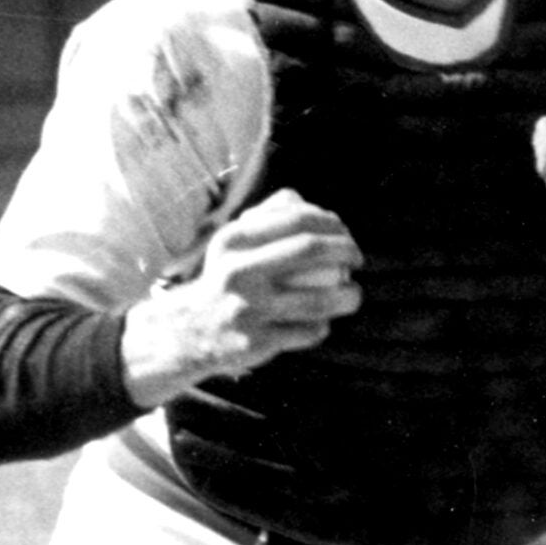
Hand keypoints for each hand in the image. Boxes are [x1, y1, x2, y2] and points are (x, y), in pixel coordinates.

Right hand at [121, 187, 361, 406]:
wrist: (187, 330)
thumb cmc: (226, 278)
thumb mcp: (233, 244)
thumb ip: (267, 215)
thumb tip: (305, 202)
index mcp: (233, 241)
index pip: (296, 219)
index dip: (332, 224)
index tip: (346, 234)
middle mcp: (237, 272)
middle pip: (310, 251)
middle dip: (347, 251)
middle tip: (358, 258)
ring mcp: (247, 309)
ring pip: (318, 299)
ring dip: (349, 295)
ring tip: (354, 293)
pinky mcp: (257, 342)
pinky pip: (308, 331)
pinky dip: (323, 325)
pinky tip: (325, 320)